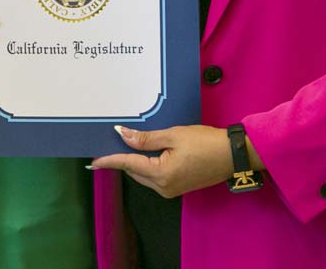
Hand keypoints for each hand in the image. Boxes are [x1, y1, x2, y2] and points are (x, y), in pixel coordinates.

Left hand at [89, 125, 234, 197]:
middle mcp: (163, 187)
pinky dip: (149, 165)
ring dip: (137, 161)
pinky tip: (150, 152)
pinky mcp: (178, 188)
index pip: (128, 164)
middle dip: (124, 158)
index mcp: (161, 174)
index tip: (93, 161)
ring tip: (131, 143)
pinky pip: (155, 177)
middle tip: (114, 141)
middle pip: (135, 171)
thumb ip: (146, 139)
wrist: (232, 155)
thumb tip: (123, 135)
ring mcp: (171, 190)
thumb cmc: (205, 142)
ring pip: (144, 175)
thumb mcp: (174, 135)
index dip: (109, 161)